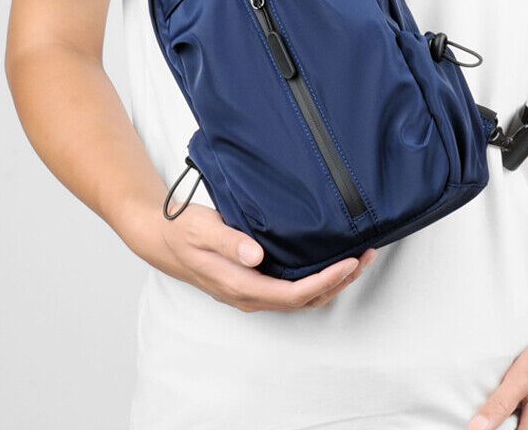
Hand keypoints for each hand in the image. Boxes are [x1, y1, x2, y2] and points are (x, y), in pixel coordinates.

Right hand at [124, 201, 375, 311]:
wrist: (161, 238)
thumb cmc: (181, 230)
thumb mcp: (201, 228)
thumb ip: (229, 241)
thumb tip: (257, 257)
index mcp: (239, 284)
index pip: (292, 293)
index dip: (325, 281)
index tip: (349, 262)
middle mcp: (249, 294)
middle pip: (304, 299)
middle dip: (339, 281)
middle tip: (366, 257)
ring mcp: (251, 291)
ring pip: (300, 297)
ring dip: (331, 282)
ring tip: (357, 259)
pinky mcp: (253, 282)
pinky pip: (291, 288)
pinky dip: (316, 279)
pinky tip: (328, 261)